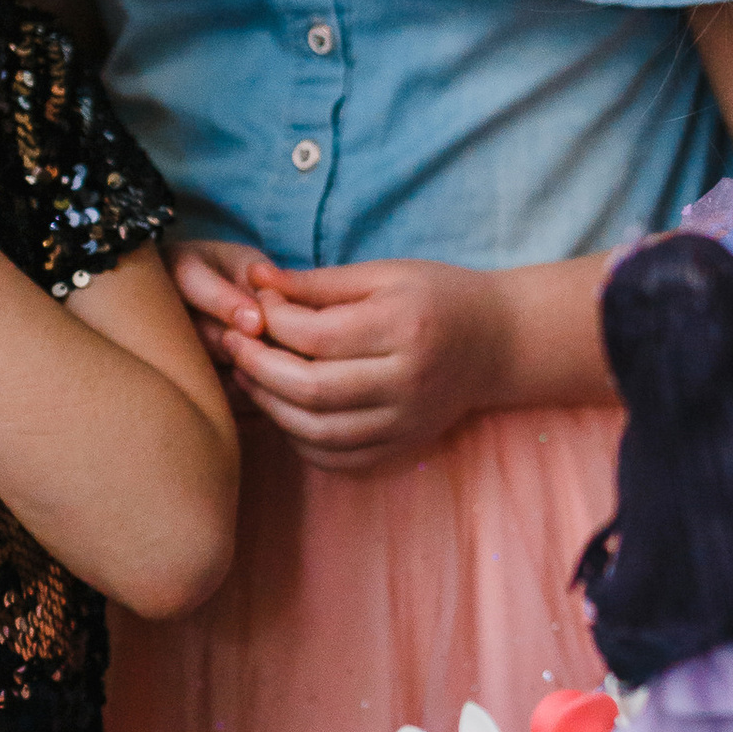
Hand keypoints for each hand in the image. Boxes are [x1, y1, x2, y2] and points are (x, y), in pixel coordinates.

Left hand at [175, 251, 512, 469]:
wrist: (498, 344)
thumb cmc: (438, 297)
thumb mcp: (385, 274)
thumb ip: (319, 282)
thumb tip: (256, 281)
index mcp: (405, 328)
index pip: (318, 335)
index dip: (273, 322)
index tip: (256, 305)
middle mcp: (408, 381)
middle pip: (313, 389)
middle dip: (260, 367)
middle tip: (234, 346)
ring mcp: (407, 421)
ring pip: (318, 430)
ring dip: (271, 406)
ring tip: (250, 376)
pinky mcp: (402, 446)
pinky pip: (337, 457)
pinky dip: (300, 438)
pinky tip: (285, 409)